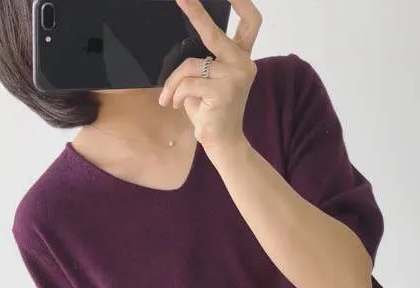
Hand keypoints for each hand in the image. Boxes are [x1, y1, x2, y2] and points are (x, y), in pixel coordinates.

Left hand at [158, 0, 262, 151]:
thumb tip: (181, 48)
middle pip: (216, 34)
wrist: (222, 142)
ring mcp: (236, 77)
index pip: (250, 22)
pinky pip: (188, 83)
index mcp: (241, 58)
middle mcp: (244, 64)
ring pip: (190, 65)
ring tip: (169, 97)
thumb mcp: (206, 81)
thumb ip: (203, 61)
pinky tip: (175, 104)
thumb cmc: (211, 112)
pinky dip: (176, 93)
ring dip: (173, 82)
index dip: (241, 2)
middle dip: (196, 13)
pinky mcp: (224, 91)